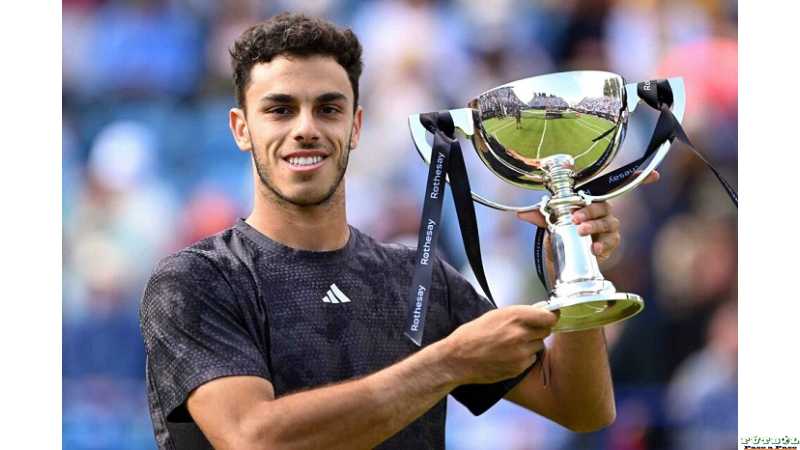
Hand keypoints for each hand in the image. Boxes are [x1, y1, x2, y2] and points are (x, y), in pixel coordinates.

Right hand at [440, 306, 557, 384]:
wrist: (458, 359)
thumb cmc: (471, 335)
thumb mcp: (494, 315)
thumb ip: (517, 314)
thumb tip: (536, 311)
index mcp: (514, 317)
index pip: (548, 316)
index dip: (550, 317)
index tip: (549, 317)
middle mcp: (521, 334)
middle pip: (546, 331)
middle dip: (538, 330)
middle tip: (525, 331)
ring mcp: (521, 353)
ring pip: (539, 345)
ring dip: (531, 344)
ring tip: (512, 344)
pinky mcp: (519, 368)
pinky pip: (531, 359)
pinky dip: (524, 357)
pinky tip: (508, 355)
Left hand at [516, 171, 659, 261]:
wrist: (568, 257)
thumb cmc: (564, 231)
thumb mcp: (551, 222)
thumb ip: (540, 216)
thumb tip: (520, 213)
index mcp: (592, 200)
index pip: (614, 185)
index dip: (639, 177)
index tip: (657, 174)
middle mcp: (604, 211)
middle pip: (603, 206)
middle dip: (590, 211)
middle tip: (576, 219)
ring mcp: (609, 228)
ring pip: (607, 223)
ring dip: (593, 227)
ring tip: (581, 232)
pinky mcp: (610, 244)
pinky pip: (610, 243)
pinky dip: (601, 245)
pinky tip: (593, 249)